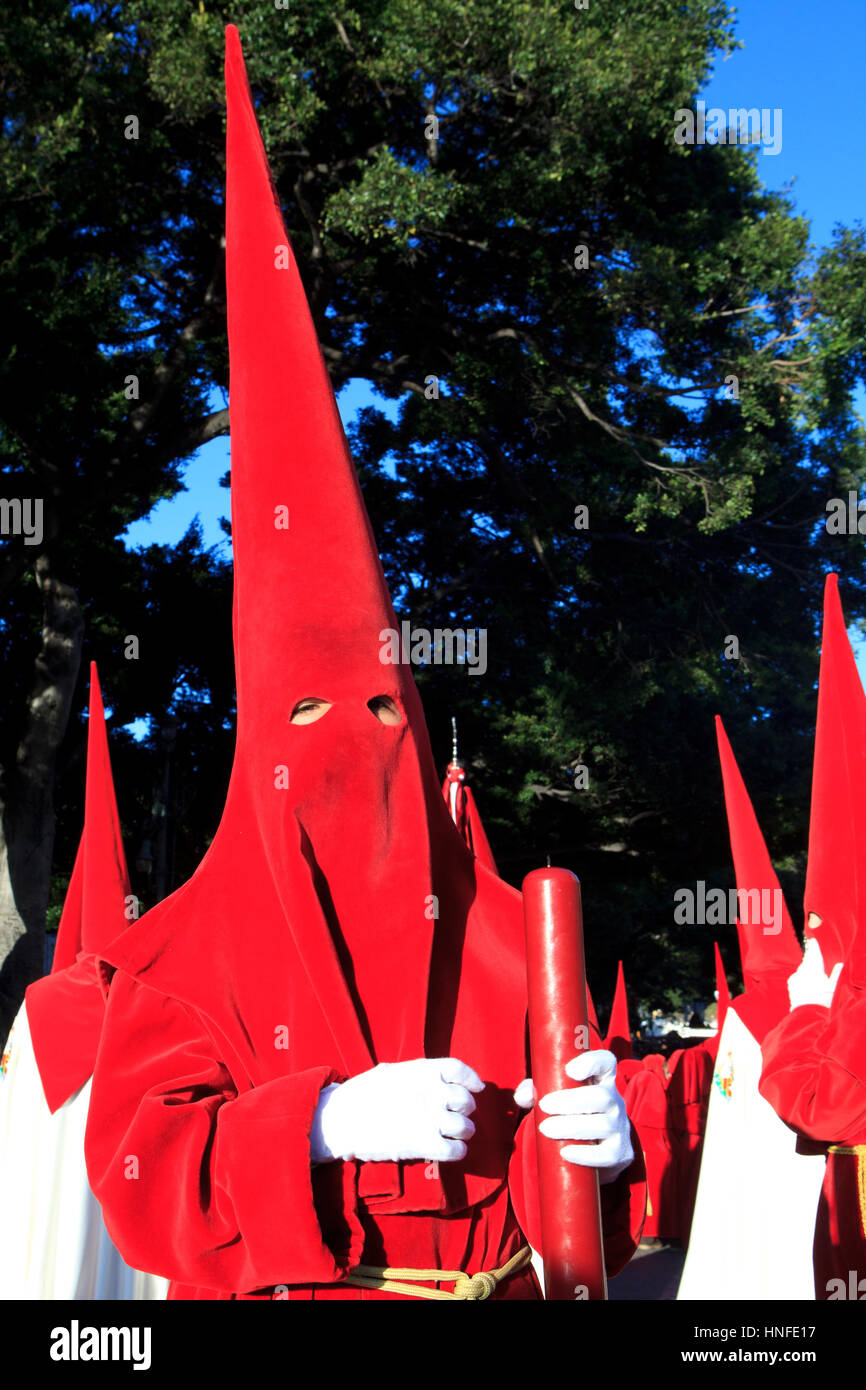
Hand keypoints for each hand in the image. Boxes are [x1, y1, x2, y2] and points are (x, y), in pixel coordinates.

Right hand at [310, 1057, 483, 1163]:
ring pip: (466, 1127)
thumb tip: (429, 1080)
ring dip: (464, 1132)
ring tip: (457, 1135)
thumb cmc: (360, 1095)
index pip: (459, 1069)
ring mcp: (430, 1117)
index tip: (477, 1088)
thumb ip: (413, 1075)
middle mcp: (431, 1091)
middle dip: (466, 1109)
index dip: (471, 1080)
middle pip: (466, 1101)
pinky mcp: (425, 1144)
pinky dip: (458, 1152)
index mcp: (422, 1071)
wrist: (341, 1120)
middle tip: (460, 1116)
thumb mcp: (389, 1072)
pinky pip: (456, 1150)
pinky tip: (452, 1151)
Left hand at [514, 1049, 632, 1184]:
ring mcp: (620, 1128)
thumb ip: (537, 1091)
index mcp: (602, 1082)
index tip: (569, 1070)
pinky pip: (606, 1154)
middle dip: (571, 1101)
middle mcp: (615, 1102)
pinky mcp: (619, 1153)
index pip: (607, 1062)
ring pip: (603, 1124)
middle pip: (602, 1097)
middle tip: (544, 1105)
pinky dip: (585, 1154)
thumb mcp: (558, 1097)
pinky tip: (565, 1152)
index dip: (592, 1062)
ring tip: (545, 1129)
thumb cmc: (574, 1115)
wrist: (600, 1151)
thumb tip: (522, 1096)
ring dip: (571, 1126)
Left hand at [787, 938, 842, 1010]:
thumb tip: (840, 964)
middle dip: (810, 958)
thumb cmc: (824, 1000)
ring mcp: (795, 978)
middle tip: (813, 954)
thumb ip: (837, 974)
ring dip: (806, 969)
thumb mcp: (834, 987)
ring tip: (812, 975)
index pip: (814, 954)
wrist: (808, 1013)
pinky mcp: (791, 985)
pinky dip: (801, 977)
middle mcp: (803, 971)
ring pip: (802, 969)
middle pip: (807, 961)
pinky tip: (805, 983)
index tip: (813, 940)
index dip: (814, 946)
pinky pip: (796, 977)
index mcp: (814, 969)